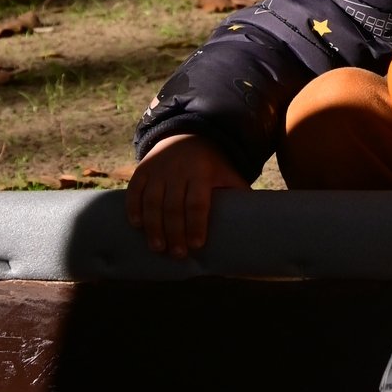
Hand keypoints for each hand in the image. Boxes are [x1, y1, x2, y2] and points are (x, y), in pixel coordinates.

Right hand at [126, 133, 248, 255]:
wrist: (187, 136)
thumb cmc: (211, 165)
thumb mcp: (227, 173)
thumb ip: (238, 193)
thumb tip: (257, 221)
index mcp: (202, 173)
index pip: (198, 202)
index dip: (196, 224)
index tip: (196, 246)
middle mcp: (178, 171)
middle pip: (173, 206)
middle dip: (174, 232)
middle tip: (177, 255)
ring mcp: (159, 170)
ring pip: (152, 201)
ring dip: (153, 227)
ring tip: (158, 248)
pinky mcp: (143, 170)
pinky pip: (135, 191)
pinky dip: (134, 208)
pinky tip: (137, 225)